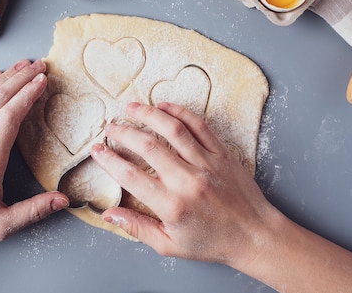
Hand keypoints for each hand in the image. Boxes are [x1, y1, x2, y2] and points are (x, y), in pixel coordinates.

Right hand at [90, 102, 277, 267]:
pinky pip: (199, 126)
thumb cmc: (212, 242)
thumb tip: (109, 214)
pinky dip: (181, 112)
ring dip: (149, 115)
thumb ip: (137, 228)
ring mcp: (207, 164)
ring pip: (173, 130)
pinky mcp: (222, 153)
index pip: (130, 177)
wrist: (254, 235)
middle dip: (124, 133)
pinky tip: (164, 106)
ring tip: (132, 107)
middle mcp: (187, 181)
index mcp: (172, 206)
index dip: (109, 160)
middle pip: (148, 147)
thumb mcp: (169, 245)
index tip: (97, 150)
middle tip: (110, 127)